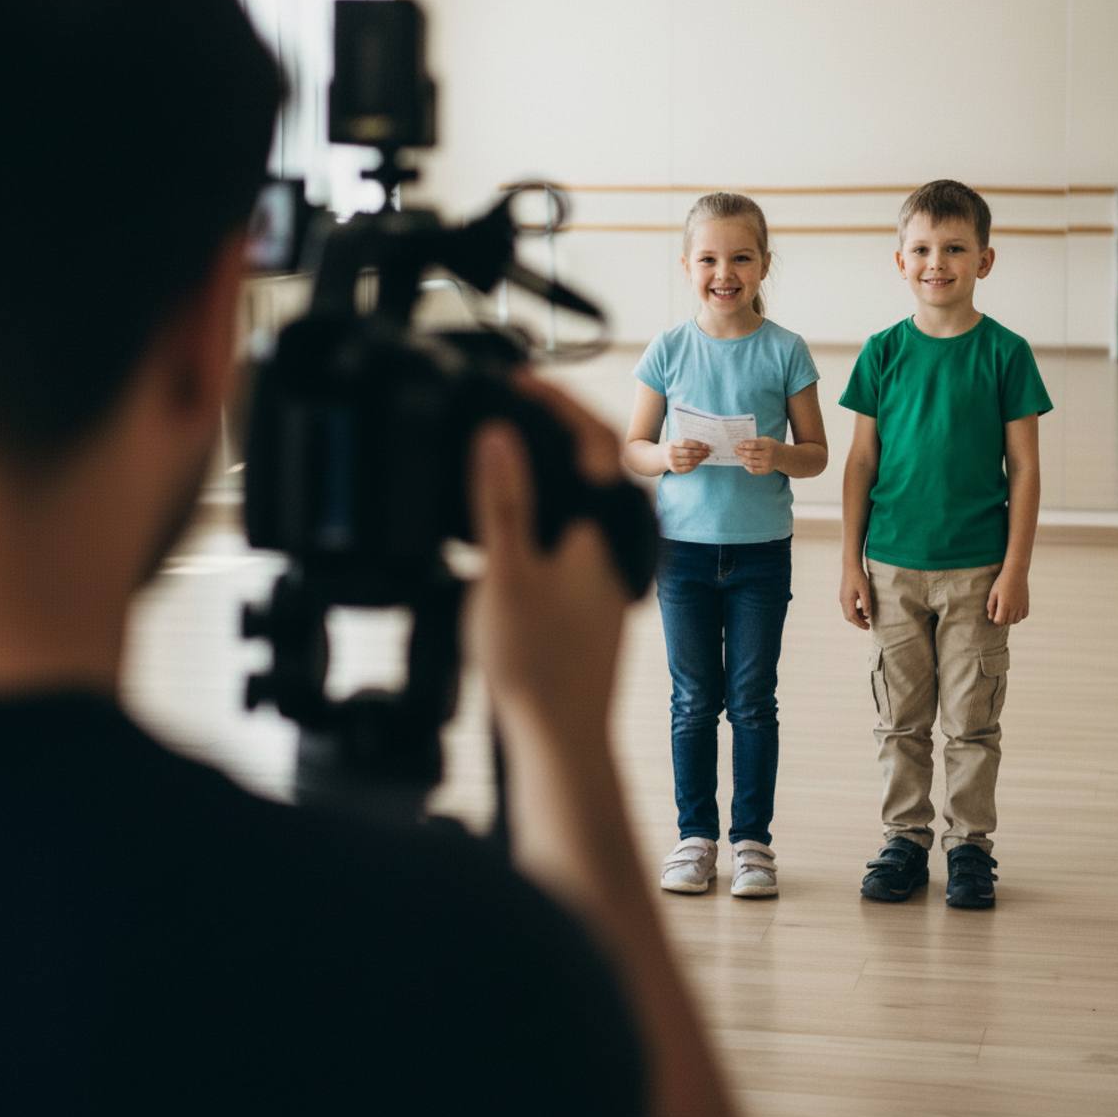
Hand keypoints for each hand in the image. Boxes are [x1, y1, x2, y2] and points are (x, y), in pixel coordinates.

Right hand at [468, 376, 627, 741]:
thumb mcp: (506, 573)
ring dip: (551, 463)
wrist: (561, 736)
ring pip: (584, 494)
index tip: (519, 379)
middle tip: (515, 398)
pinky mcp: (591, 587)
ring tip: (510, 441)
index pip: (592, 438)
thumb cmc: (539, 665)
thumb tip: (499, 437)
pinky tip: (515, 511)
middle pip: (593, 460)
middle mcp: (618, 540)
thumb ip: (501, 502)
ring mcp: (607, 564)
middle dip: (555, 423)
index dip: (555, 401)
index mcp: (608, 525)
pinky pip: (573, 525)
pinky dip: (547, 502)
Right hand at [664, 439, 709, 473]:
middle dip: (701, 452)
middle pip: (689, 453)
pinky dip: (695, 465)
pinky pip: (688, 468)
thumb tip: (704, 445)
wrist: (662, 457)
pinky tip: (699, 461)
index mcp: (672, 444)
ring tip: (705, 456)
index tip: (706, 446)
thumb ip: (688, 443)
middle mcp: (671, 453)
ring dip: (700, 459)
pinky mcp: (675, 470)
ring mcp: (672, 463)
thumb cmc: (673, 448)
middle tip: (708, 452)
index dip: (697, 444)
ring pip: (690, 461)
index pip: (686, 443)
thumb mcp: (677, 442)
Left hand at [735, 437, 780, 474]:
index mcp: (768, 445)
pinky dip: (747, 467)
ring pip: (751, 463)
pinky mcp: (766, 470)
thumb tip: (741, 444)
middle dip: (741, 452)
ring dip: (743, 459)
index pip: (754, 445)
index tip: (738, 445)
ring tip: (739, 457)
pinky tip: (745, 463)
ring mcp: (767, 464)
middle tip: (735, 451)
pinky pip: (753, 470)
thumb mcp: (765, 440)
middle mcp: (768, 455)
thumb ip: (754, 441)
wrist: (781, 456)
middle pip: (751, 454)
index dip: (744, 445)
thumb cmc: (770, 446)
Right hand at [840, 564, 872, 629]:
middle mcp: (843, 601)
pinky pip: (847, 607)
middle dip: (857, 622)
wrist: (850, 566)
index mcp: (847, 601)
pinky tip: (862, 608)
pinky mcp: (843, 594)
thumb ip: (866, 603)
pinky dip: (854, 611)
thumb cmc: (859, 577)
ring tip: (866, 616)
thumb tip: (867, 615)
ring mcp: (842, 597)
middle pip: (848, 617)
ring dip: (856, 617)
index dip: (860, 624)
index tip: (868, 627)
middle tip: (867, 625)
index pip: (853, 617)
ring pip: (847, 613)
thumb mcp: (865, 591)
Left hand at [987, 568, 1028, 624]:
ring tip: (1006, 611)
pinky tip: (1015, 610)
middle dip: (1002, 619)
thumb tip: (990, 617)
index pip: (999, 621)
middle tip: (999, 612)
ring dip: (1010, 619)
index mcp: (1004, 605)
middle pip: (1008, 622)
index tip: (994, 613)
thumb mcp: (993, 593)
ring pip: (1016, 620)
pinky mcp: (1026, 603)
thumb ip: (991, 606)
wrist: (1016, 573)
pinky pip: (1024, 615)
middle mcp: (1014, 607)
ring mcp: (1021, 606)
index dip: (995, 619)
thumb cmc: (1001, 582)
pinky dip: (1019, 616)